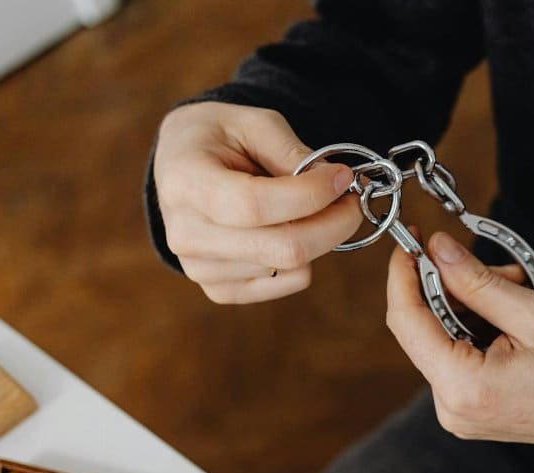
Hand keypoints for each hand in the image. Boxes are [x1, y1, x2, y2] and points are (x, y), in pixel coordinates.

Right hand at [154, 102, 360, 302]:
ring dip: (320, 235)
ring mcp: (200, 268)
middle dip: (334, 223)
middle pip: (282, 248)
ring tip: (315, 206)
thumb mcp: (252, 122)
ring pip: (290, 266)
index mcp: (187, 183)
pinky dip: (305, 258)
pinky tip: (293, 229)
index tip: (342, 177)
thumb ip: (290, 151)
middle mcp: (186, 233)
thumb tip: (334, 184)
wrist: (180, 167)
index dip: (310, 195)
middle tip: (352, 199)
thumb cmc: (218, 138)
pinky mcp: (219, 289)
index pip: (256, 205)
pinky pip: (286, 283)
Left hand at [385, 232, 533, 453]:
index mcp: (464, 390)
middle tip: (500, 267)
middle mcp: (454, 410)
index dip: (404, 273)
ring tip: (523, 291)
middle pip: (425, 328)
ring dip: (475, 305)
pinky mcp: (477, 411)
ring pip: (446, 338)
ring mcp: (464, 415)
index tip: (412, 239)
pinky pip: (462, 356)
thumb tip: (437, 250)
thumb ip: (476, 281)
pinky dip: (482, 328)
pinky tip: (518, 317)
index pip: (406, 321)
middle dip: (455, 287)